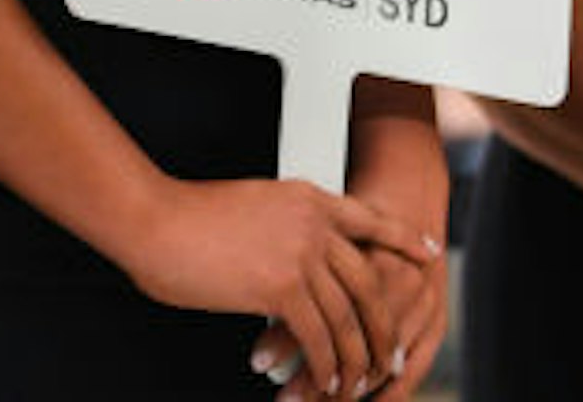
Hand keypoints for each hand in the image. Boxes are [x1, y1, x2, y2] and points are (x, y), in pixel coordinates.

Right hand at [115, 176, 436, 396]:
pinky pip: (320, 337)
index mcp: (306, 198)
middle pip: (369, 282)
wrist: (153, 219)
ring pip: (348, 317)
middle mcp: (312, 224)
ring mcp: (301, 255)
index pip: (369, 220)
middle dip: (385, 324)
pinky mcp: (282, 287)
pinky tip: (328, 383)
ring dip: (357, 357)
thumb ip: (282, 230)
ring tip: (358, 383)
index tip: (428, 251)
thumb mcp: (250, 207)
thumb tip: (293, 268)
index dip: (402, 239)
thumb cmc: (185, 216)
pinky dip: (328, 366)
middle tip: (395, 353)